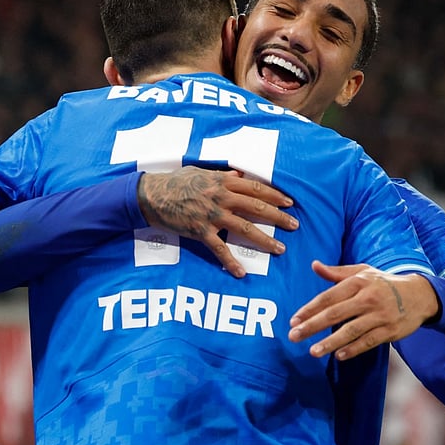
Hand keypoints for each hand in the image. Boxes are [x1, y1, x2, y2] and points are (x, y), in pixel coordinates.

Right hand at [138, 166, 298, 277]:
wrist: (150, 196)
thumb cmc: (174, 182)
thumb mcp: (200, 172)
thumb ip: (221, 176)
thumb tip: (239, 176)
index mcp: (222, 182)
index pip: (255, 188)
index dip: (275, 196)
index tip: (289, 203)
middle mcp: (220, 197)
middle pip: (256, 207)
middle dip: (278, 217)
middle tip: (294, 226)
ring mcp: (211, 215)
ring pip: (244, 228)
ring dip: (265, 240)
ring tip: (280, 249)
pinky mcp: (199, 231)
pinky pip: (219, 249)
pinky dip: (230, 262)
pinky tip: (241, 272)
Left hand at [288, 261, 438, 359]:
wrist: (420, 294)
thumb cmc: (384, 283)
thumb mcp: (363, 272)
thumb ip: (336, 272)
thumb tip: (314, 265)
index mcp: (358, 282)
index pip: (328, 297)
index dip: (310, 309)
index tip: (294, 320)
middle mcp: (368, 298)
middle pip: (335, 314)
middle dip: (312, 326)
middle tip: (294, 336)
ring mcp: (380, 315)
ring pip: (351, 330)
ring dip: (331, 342)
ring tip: (313, 351)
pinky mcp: (390, 330)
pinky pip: (369, 341)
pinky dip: (354, 349)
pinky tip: (339, 355)